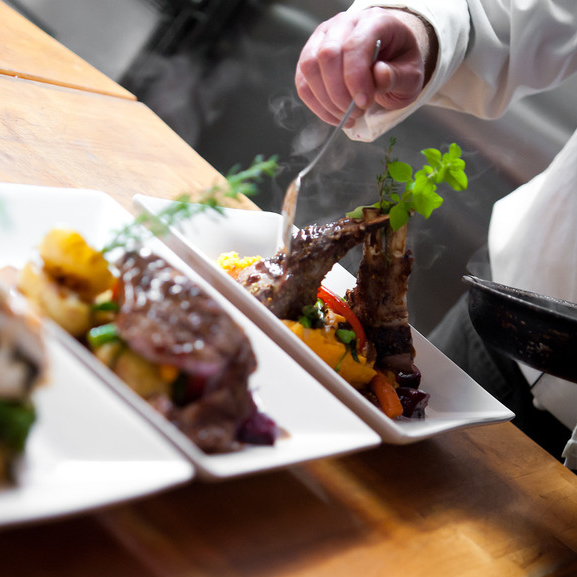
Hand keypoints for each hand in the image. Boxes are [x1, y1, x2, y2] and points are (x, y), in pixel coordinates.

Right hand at [295, 8, 437, 125]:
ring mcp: (323, 38)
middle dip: (339, 93)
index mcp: (374, 21)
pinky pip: (303, 82)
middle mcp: (344, 24)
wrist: (388, 59)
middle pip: (327, 55)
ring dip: (326, 100)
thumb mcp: (411, 74)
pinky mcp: (310, 56)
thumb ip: (398, 76)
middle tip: (357, 113)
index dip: (355, 78)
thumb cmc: (399, 64)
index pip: (354, 46)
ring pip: (309, 67)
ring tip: (346, 116)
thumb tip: (379, 75)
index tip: (364, 103)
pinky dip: (316, 105)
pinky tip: (334, 116)